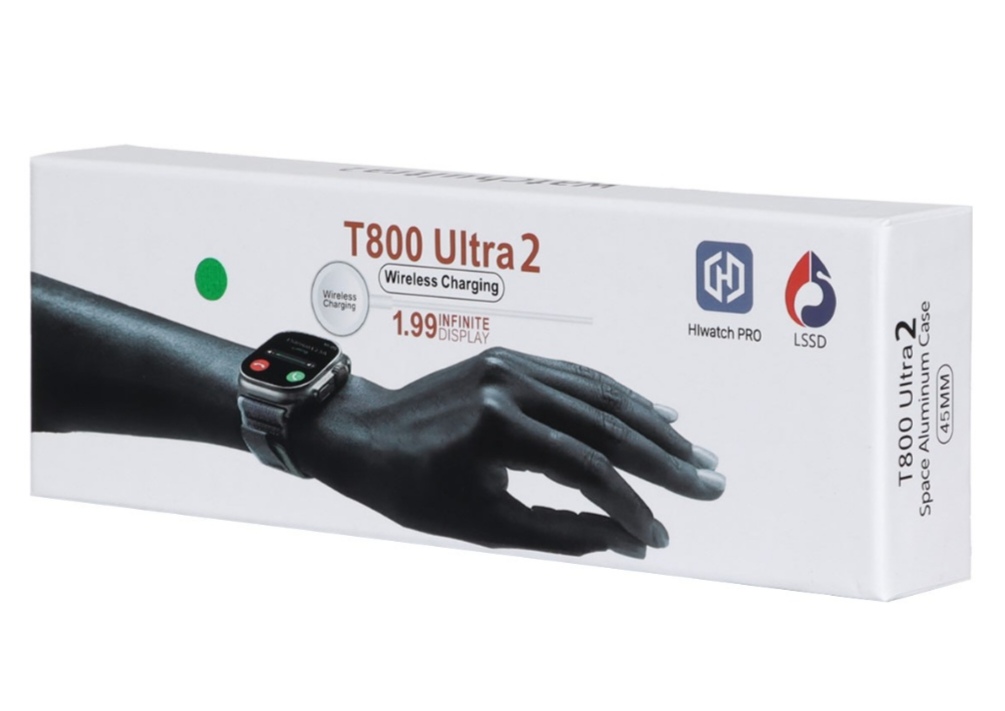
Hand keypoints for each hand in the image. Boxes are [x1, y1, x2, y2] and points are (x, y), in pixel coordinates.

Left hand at [292, 347, 724, 558]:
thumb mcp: (485, 526)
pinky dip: (619, 397)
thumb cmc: (416, 491)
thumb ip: (563, 533)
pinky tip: (656, 414)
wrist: (365, 435)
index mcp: (498, 430)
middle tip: (713, 484)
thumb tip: (630, 541)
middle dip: (666, 460)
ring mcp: (513, 364)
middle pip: (607, 424)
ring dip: (654, 426)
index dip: (630, 506)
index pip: (588, 469)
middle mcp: (512, 386)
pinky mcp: (513, 356)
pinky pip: (579, 377)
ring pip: (601, 395)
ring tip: (696, 454)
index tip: (659, 535)